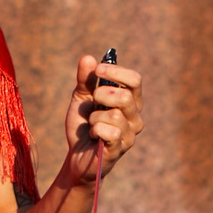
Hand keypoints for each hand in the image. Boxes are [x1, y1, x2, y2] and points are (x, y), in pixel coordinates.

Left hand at [64, 55, 144, 178]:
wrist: (76, 155)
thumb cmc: (84, 124)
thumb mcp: (81, 98)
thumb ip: (85, 79)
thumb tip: (88, 58)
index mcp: (130, 100)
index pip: (135, 80)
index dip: (117, 72)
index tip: (98, 70)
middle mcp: (135, 116)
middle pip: (125, 96)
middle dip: (102, 94)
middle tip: (93, 100)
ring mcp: (130, 134)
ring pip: (115, 116)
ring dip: (95, 117)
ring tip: (92, 124)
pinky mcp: (121, 148)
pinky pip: (110, 132)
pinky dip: (96, 131)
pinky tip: (94, 136)